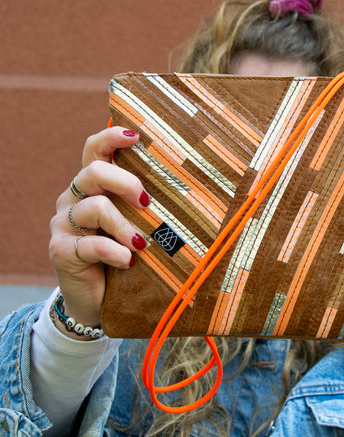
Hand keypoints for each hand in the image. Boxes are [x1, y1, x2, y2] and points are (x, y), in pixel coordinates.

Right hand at [49, 127, 149, 331]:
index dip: (111, 138)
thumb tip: (191, 186)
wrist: (97, 301)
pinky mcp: (60, 250)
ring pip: (95, 208)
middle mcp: (73, 199)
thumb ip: (146, 206)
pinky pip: (90, 244)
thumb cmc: (124, 257)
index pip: (94, 150)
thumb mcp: (137, 226)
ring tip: (142, 245)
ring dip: (125, 227)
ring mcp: (64, 224)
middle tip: (147, 203)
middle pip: (93, 172)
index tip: (136, 136)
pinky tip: (129, 262)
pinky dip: (115, 252)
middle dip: (126, 182)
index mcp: (91, 187)